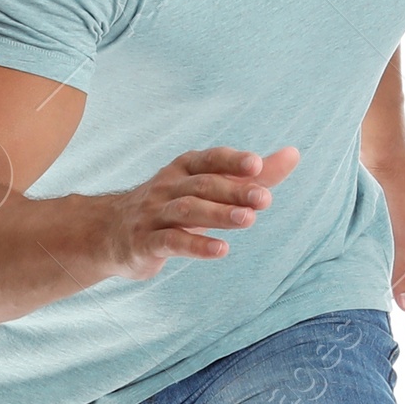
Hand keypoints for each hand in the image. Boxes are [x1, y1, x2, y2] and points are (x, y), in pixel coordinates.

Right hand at [105, 145, 299, 281]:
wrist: (110, 233)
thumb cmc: (170, 207)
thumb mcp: (207, 187)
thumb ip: (251, 175)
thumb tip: (294, 154)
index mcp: (183, 169)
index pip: (209, 160)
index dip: (232, 161)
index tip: (257, 164)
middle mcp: (167, 187)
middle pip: (202, 185)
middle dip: (234, 190)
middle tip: (265, 198)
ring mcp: (154, 215)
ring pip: (188, 211)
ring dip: (219, 214)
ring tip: (249, 220)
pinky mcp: (145, 243)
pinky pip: (171, 242)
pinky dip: (196, 245)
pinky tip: (221, 249)